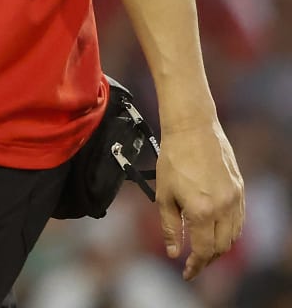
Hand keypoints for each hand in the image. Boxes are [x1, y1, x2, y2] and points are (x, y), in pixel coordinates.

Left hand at [155, 114, 244, 279]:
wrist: (192, 129)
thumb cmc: (172, 159)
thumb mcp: (163, 194)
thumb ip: (169, 226)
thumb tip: (174, 252)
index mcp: (201, 211)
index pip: (203, 250)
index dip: (195, 265)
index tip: (186, 273)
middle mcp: (223, 208)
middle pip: (221, 247)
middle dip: (207, 260)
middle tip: (194, 263)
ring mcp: (235, 199)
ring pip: (233, 236)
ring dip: (220, 247)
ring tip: (203, 250)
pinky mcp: (240, 190)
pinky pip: (239, 220)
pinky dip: (229, 232)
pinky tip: (216, 231)